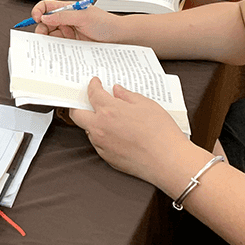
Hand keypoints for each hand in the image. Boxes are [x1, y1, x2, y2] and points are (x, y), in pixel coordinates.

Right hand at [30, 0, 117, 42]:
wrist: (119, 37)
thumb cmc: (106, 23)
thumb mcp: (84, 17)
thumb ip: (63, 16)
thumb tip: (45, 17)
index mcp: (68, 8)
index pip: (47, 6)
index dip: (39, 11)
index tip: (37, 19)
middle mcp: (67, 19)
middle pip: (46, 22)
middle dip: (41, 28)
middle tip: (42, 36)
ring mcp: (69, 31)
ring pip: (51, 34)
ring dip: (48, 39)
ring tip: (49, 44)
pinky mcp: (72, 42)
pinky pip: (60, 44)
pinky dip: (56, 47)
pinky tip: (56, 49)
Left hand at [68, 77, 190, 187]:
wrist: (168, 161)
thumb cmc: (160, 132)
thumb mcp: (146, 105)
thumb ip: (127, 96)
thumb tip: (117, 91)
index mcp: (109, 110)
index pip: (93, 94)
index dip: (93, 86)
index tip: (95, 83)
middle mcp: (100, 127)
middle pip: (77, 114)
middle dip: (78, 105)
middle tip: (87, 101)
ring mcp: (101, 144)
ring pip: (88, 130)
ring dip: (92, 122)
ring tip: (106, 118)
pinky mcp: (107, 158)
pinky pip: (98, 144)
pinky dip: (102, 136)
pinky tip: (116, 134)